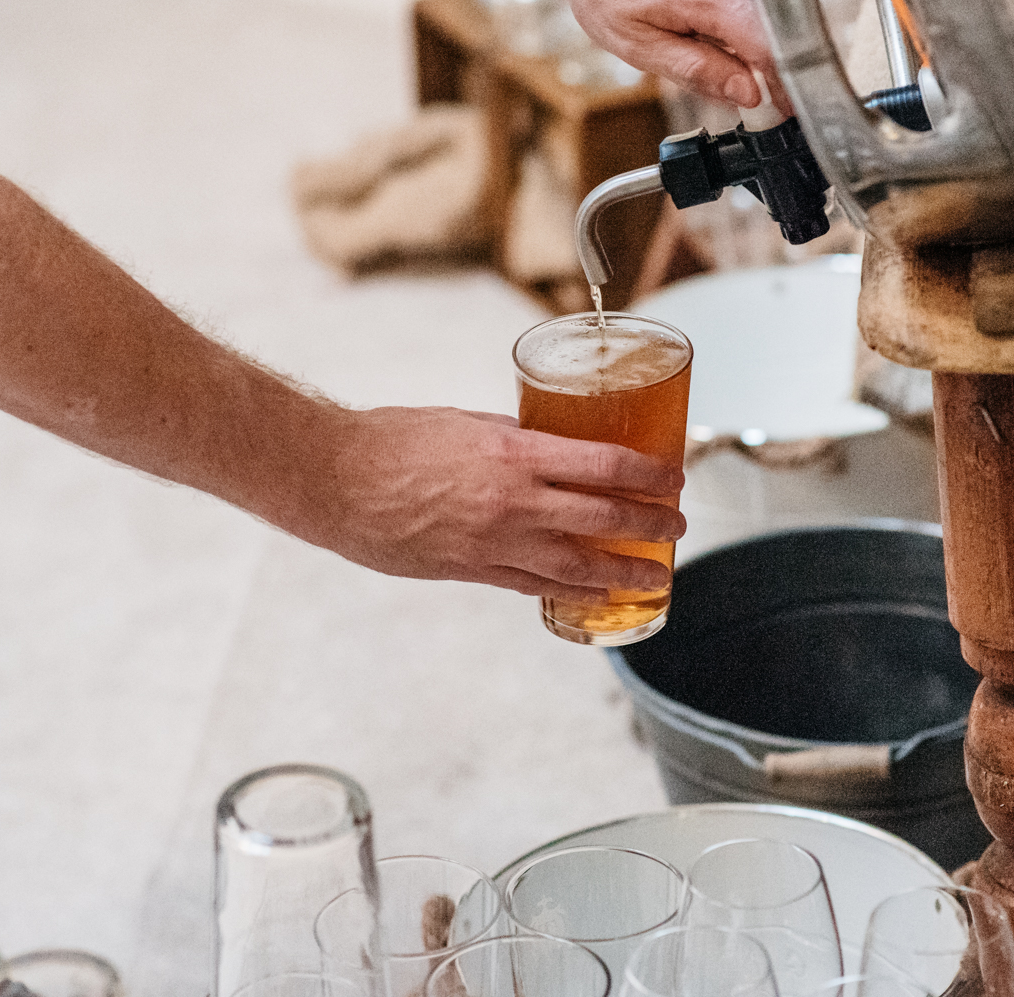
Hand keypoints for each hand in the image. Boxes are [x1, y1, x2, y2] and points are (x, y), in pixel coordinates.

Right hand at [310, 406, 685, 599]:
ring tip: (654, 575)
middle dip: (651, 525)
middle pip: (604, 518)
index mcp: (515, 453)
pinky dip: (571, 590)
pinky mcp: (470, 571)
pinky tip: (595, 592)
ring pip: (577, 564)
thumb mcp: (468, 421)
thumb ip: (515, 437)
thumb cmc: (393, 440)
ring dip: (623, 571)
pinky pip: (534, 586)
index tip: (673, 477)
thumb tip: (552, 445)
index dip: (649, 475)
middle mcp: (513, 502)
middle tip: (678, 526)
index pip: (605, 466)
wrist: (335, 480)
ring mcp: (494, 543)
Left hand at [544, 0, 790, 112]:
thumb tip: (747, 92)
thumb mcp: (638, 43)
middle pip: (780, 19)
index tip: (787, 104)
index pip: (772, 48)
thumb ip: (698, 69)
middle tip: (736, 66)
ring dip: (753, 18)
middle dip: (765, 50)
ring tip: (710, 21)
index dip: (784, 82)